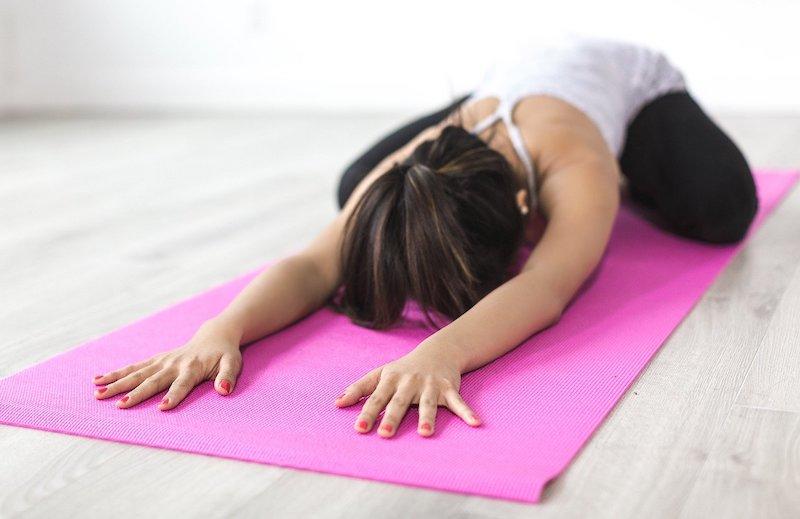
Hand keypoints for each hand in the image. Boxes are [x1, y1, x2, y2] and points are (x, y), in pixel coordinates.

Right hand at [91, 321, 242, 409]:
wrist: (214, 336)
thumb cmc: (225, 354)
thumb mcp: (233, 364)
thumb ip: (228, 377)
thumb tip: (224, 390)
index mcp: (193, 368)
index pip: (182, 385)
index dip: (173, 396)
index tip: (162, 408)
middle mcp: (174, 364)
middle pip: (153, 380)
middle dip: (136, 393)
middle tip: (119, 406)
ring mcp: (162, 361)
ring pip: (137, 373)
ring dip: (117, 383)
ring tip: (98, 394)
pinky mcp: (155, 360)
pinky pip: (133, 367)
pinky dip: (116, 373)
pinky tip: (97, 380)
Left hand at [335, 343, 480, 437]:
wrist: (437, 351)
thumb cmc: (403, 368)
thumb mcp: (380, 374)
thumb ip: (359, 388)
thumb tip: (337, 403)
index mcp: (391, 380)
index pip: (376, 398)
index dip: (368, 413)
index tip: (359, 428)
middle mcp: (409, 382)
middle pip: (399, 402)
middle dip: (393, 417)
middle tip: (385, 434)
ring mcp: (430, 385)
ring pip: (428, 404)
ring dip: (428, 418)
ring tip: (426, 434)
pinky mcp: (449, 388)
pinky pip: (458, 402)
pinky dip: (467, 413)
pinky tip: (476, 423)